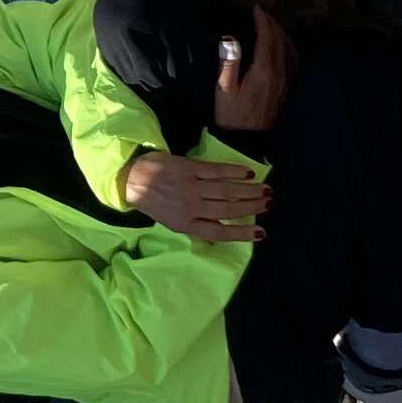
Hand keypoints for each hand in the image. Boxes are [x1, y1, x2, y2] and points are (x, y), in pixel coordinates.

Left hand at [123, 150, 270, 244]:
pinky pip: (216, 170)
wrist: (132, 179)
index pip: (219, 232)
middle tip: (269, 204)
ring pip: (226, 190)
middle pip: (227, 210)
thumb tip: (223, 234)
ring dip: (249, 190)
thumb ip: (197, 227)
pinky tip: (248, 173)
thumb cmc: (156, 203)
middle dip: (252, 208)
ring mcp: (190, 186)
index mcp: (186, 224)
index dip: (241, 234)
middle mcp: (190, 207)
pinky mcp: (188, 168)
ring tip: (266, 190)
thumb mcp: (173, 223)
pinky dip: (234, 172)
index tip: (261, 232)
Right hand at [215, 11, 299, 131]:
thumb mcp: (224, 90)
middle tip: (263, 13)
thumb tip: (229, 39)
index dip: (263, 21)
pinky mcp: (286, 90)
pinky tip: (283, 47)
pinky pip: (292, 61)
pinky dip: (288, 48)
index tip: (256, 9)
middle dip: (272, 24)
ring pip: (289, 50)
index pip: (267, 38)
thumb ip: (229, 63)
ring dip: (282, 34)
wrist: (247, 142)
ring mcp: (285, 83)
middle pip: (280, 41)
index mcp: (264, 72)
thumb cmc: (232, 117)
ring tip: (272, 25)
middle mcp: (279, 75)